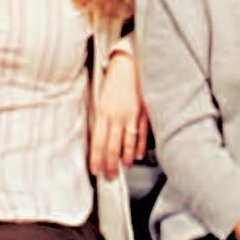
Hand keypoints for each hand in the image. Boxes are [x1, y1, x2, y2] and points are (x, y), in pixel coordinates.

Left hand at [89, 52, 146, 178]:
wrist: (130, 63)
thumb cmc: (113, 79)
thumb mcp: (99, 97)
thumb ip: (98, 117)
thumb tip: (96, 136)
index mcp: (103, 112)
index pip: (98, 142)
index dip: (96, 159)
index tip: (95, 169)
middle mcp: (117, 116)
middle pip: (113, 147)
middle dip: (110, 164)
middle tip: (109, 175)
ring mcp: (132, 116)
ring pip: (128, 144)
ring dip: (124, 158)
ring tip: (122, 167)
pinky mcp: (144, 113)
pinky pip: (141, 135)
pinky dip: (138, 147)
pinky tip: (135, 155)